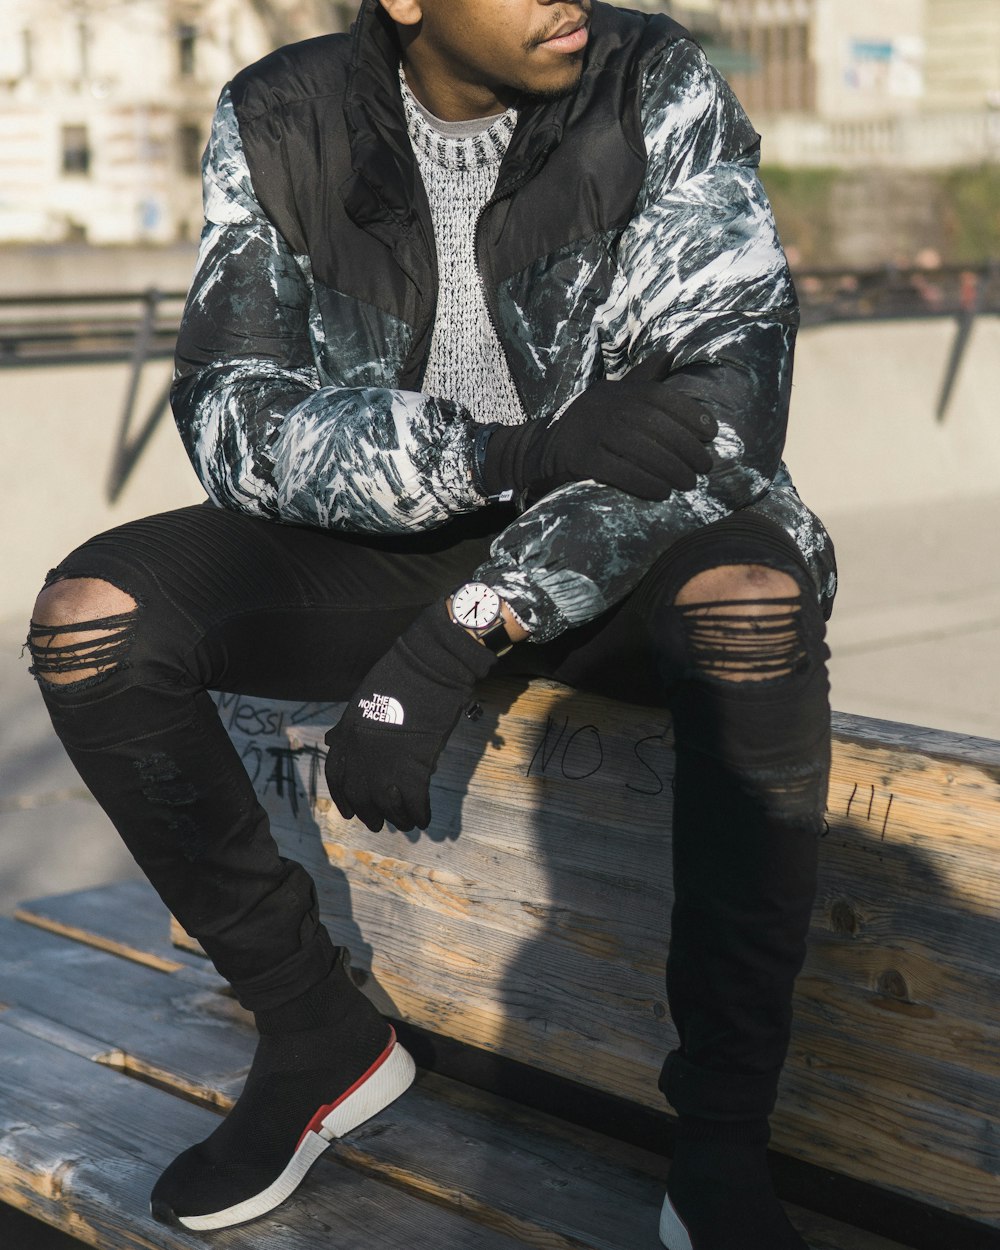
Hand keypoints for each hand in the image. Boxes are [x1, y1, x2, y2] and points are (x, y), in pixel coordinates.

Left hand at [324, 603, 496, 831]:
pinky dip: (420, 813)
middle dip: (370, 814)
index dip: (343, 797)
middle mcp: (361, 753)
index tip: (350, 811)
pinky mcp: (415, 767)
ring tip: (407, 824)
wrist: (430, 666)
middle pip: (360, 796)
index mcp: (348, 733)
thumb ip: (350, 725)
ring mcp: (386, 762)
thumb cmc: (402, 675)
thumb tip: (335, 740)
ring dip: (397, 819)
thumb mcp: (364, 698)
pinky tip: (425, 817)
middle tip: (379, 824)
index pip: (337, 775)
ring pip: (387, 805)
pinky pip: (414, 802)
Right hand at [476, 380, 717, 501]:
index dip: (690, 414)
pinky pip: (620, 471)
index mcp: (616, 391)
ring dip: (671, 468)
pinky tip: (662, 492)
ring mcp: (590, 432)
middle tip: (705, 467)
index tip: (711, 434)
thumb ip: (640, 380)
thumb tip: (669, 354)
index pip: (659, 396)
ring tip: (689, 483)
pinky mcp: (580, 459)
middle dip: (686, 447)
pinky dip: (645, 482)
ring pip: (641, 449)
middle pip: (654, 425)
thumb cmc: (585, 426)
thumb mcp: (610, 397)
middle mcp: (604, 406)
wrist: (536, 451)